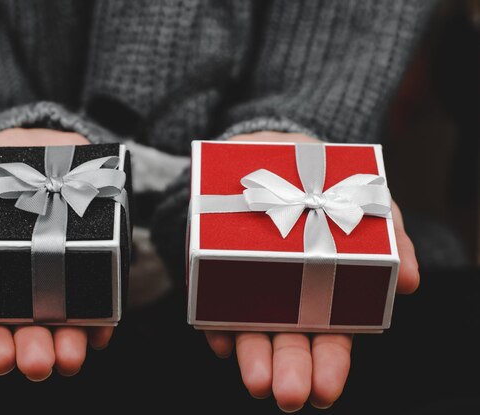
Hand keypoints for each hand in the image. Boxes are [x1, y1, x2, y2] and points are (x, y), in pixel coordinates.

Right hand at [0, 128, 114, 380]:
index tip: (0, 358)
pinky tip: (102, 331)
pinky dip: (103, 317)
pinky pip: (101, 295)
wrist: (24, 147)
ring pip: (67, 322)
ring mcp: (62, 278)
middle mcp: (26, 292)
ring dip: (71, 342)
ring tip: (72, 353)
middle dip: (34, 351)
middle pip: (29, 332)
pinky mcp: (95, 261)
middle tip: (39, 362)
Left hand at [204, 131, 419, 411]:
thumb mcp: (364, 200)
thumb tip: (411, 281)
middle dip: (290, 370)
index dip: (329, 365)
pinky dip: (215, 323)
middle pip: (290, 344)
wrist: (273, 152)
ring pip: (251, 331)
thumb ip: (391, 237)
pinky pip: (212, 303)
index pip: (330, 339)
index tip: (324, 387)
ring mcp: (248, 287)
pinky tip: (219, 340)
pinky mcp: (214, 272)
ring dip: (253, 357)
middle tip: (288, 394)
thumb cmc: (326, 183)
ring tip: (256, 379)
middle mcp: (287, 300)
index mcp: (326, 294)